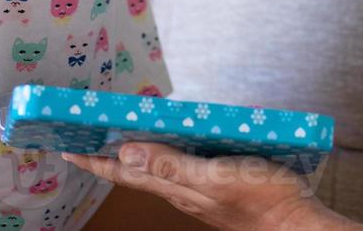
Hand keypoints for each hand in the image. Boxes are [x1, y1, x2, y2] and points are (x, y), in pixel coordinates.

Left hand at [63, 144, 331, 230]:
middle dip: (108, 159)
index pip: (125, 174)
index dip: (95, 163)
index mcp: (176, 187)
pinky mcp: (218, 189)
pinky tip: (173, 146)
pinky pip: (180, 170)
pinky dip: (166, 156)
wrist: (295, 224)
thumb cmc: (262, 199)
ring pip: (157, 172)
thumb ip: (173, 164)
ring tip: (120, 140)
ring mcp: (199, 193)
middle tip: (85, 142)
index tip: (68, 151)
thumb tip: (125, 152)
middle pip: (136, 173)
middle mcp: (182, 192)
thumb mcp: (216, 176)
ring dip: (135, 157)